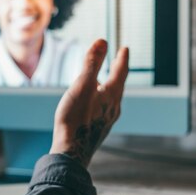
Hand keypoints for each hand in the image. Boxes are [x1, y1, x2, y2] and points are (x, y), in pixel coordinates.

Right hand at [50, 39, 128, 166]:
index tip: (124, 48)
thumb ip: (92, 63)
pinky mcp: (98, 129)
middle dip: (117, 71)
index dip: (122, 58)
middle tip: (118, 61)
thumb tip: (102, 42)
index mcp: (112, 95)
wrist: (71, 152)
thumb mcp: (82, 85)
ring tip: (102, 81)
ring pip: (111, 98)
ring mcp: (106, 120)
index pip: (121, 72)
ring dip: (108, 86)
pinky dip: (100, 99)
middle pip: (118, 85)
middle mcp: (113, 108)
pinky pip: (103, 109)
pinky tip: (91, 104)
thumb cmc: (75, 118)